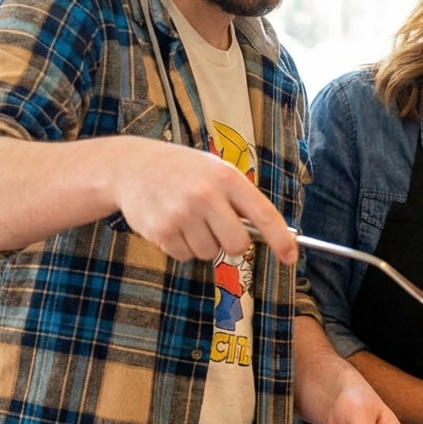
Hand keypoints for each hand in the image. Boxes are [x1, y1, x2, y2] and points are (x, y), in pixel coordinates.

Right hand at [111, 137, 296, 264]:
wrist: (131, 166)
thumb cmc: (184, 172)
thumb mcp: (216, 172)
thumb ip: (240, 200)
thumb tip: (269, 235)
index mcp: (227, 178)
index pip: (263, 215)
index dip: (281, 240)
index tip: (291, 257)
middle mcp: (206, 195)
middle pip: (237, 245)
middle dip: (232, 244)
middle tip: (218, 228)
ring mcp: (182, 214)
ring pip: (210, 253)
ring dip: (203, 243)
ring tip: (188, 218)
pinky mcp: (161, 231)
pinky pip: (185, 256)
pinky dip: (181, 246)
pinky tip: (171, 223)